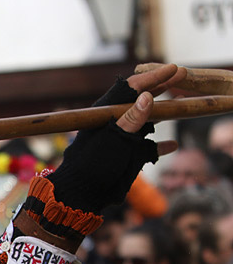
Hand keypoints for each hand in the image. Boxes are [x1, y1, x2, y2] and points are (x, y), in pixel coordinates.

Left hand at [47, 64, 185, 214]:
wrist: (81, 194)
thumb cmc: (91, 164)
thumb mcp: (113, 140)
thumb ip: (130, 119)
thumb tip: (147, 96)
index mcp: (106, 114)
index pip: (131, 89)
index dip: (153, 77)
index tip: (174, 69)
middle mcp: (115, 124)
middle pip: (141, 101)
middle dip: (161, 87)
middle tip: (181, 75)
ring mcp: (122, 140)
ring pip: (146, 123)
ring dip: (162, 113)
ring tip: (179, 104)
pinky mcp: (127, 157)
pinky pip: (148, 149)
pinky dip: (160, 146)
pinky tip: (172, 145)